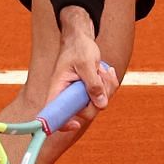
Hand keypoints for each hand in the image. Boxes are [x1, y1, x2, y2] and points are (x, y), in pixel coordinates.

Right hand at [46, 15, 117, 132]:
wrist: (81, 38)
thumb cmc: (79, 47)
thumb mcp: (87, 64)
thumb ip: (93, 84)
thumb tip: (101, 105)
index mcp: (58, 89)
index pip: (55, 114)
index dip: (63, 124)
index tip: (76, 125)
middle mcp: (67, 95)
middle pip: (84, 112)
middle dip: (99, 96)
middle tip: (103, 75)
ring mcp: (78, 95)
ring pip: (96, 104)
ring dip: (106, 87)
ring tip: (103, 69)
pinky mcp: (88, 92)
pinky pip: (102, 96)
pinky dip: (108, 85)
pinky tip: (106, 71)